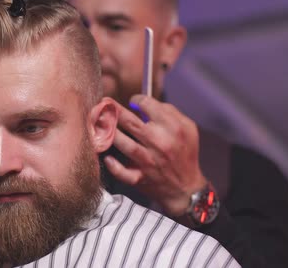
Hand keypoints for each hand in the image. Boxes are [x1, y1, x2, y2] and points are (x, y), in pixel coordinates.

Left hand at [103, 94, 206, 216]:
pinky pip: (124, 173)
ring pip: (126, 145)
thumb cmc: (184, 153)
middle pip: (132, 123)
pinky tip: (107, 158)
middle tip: (104, 103)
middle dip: (115, 111)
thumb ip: (170, 112)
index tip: (132, 101)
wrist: (186, 187)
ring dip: (110, 134)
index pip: (149, 106)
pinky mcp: (141, 177)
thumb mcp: (188, 128)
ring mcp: (149, 162)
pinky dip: (114, 167)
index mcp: (173, 128)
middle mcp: (160, 143)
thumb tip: (145, 103)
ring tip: (99, 124)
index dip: (137, 100)